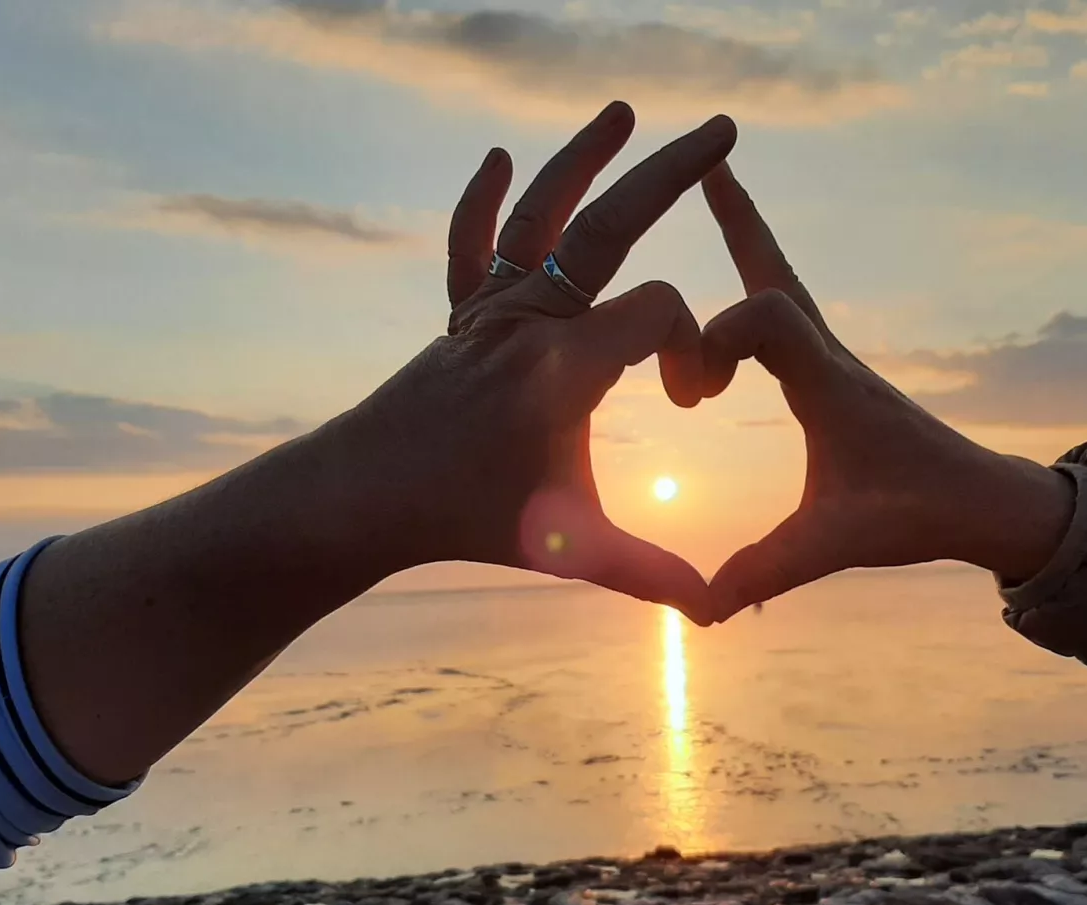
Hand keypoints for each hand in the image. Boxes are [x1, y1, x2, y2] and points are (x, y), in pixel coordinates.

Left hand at [345, 103, 735, 624]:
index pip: (661, 312)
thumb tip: (714, 609)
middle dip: (671, 173)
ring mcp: (490, 310)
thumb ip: (646, 572)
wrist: (364, 496)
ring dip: (582, 160)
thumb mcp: (569, 544)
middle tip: (722, 129)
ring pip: (541, 214)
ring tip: (620, 113)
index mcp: (563, 366)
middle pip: (611, 225)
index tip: (687, 399)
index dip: (692, 347)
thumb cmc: (469, 520)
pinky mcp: (461, 317)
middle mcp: (527, 318)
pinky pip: (472, 246)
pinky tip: (495, 159)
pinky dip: (482, 202)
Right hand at [698, 165, 1075, 622]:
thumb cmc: (917, 514)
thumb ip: (766, 570)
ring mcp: (833, 363)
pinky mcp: (836, 379)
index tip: (696, 397)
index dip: (714, 338)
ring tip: (723, 192)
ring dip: (750, 241)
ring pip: (785, 285)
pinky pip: (789, 317)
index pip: (763, 314)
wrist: (985, 503)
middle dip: (738, 218)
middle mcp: (829, 358)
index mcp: (826, 381)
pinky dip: (760, 290)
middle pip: (777, 269)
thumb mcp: (834, 544)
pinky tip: (747, 298)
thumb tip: (700, 610)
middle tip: (711, 159)